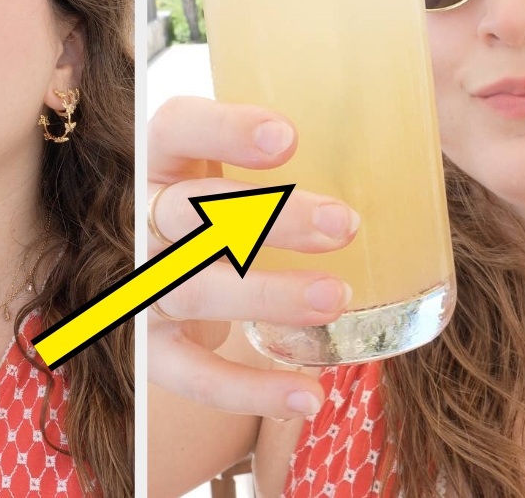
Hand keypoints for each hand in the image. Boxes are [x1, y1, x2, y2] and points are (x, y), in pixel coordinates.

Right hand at [147, 96, 359, 419]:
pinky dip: (252, 390)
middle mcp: (138, 221)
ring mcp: (139, 287)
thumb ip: (270, 161)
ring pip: (192, 290)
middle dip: (270, 219)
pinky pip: (195, 375)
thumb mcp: (226, 170)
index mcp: (159, 161)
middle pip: (190, 213)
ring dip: (268, 295)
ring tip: (337, 298)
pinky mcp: (150, 351)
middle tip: (345, 225)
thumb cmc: (215, 213)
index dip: (223, 131)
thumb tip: (386, 153)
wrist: (158, 285)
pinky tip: (311, 394)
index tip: (287, 137)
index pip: (174, 129)